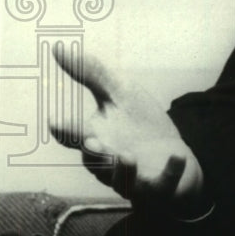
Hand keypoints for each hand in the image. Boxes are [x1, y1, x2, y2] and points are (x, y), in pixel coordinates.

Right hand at [48, 44, 208, 216]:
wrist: (173, 156)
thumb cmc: (139, 126)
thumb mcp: (120, 94)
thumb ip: (92, 74)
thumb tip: (57, 48)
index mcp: (96, 139)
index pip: (74, 137)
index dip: (65, 131)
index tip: (56, 121)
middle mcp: (109, 164)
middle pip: (96, 162)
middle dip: (94, 154)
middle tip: (91, 141)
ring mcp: (134, 179)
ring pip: (122, 180)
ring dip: (122, 169)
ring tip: (124, 155)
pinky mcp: (160, 187)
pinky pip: (164, 184)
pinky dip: (171, 171)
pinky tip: (178, 156)